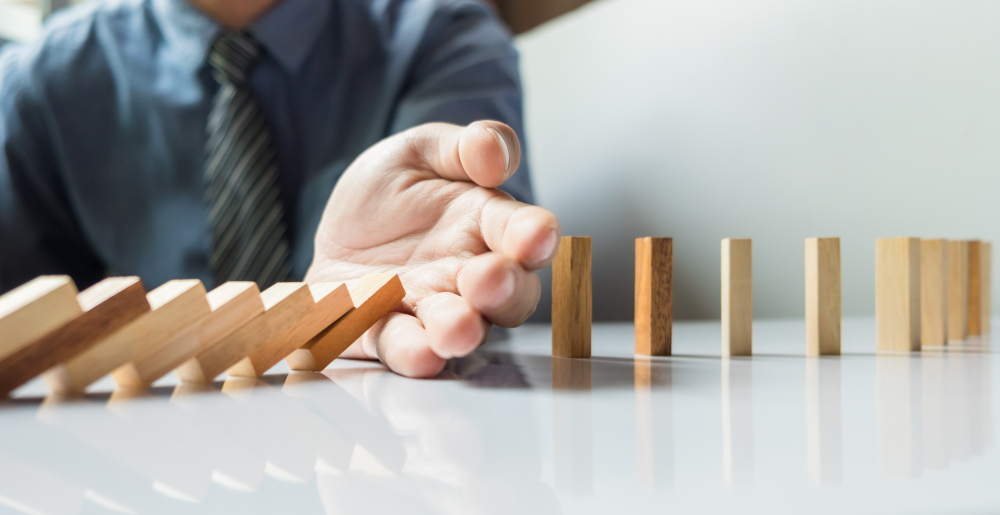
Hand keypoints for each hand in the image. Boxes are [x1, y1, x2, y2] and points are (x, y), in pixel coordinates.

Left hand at [305, 121, 560, 377]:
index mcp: (487, 225)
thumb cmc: (393, 193)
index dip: (533, 235)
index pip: (523, 233)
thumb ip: (462, 147)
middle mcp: (469, 276)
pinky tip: (419, 353)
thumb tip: (494, 152)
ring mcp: (430, 310)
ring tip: (457, 329)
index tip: (535, 235)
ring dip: (461, 332)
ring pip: (460, 329)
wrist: (337, 231)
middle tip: (488, 278)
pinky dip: (411, 353)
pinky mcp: (384, 334)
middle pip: (507, 296)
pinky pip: (401, 348)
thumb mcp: (421, 152)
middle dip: (503, 290)